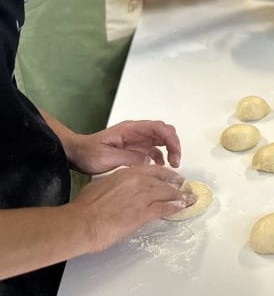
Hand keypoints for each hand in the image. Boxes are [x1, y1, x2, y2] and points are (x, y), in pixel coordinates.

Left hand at [63, 120, 181, 174]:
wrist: (76, 154)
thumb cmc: (88, 153)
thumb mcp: (107, 156)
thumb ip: (129, 158)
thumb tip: (150, 161)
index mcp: (130, 129)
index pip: (158, 128)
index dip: (170, 138)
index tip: (174, 153)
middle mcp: (137, 132)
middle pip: (164, 132)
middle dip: (174, 145)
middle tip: (175, 161)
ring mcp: (137, 140)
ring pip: (162, 141)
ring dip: (171, 151)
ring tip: (172, 166)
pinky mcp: (136, 149)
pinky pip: (155, 150)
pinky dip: (162, 158)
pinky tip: (160, 168)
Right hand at [70, 166, 193, 252]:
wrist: (83, 222)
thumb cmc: (85, 207)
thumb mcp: (101, 185)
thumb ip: (115, 184)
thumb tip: (119, 188)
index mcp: (126, 173)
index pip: (152, 170)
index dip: (164, 174)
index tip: (172, 176)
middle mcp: (137, 181)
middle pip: (162, 181)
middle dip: (175, 184)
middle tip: (183, 187)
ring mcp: (142, 196)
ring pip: (167, 194)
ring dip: (180, 197)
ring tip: (188, 199)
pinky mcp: (144, 212)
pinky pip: (165, 208)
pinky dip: (175, 208)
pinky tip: (181, 208)